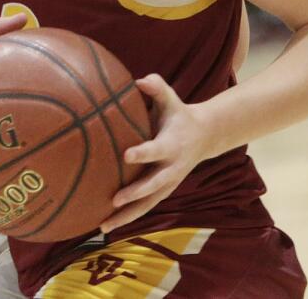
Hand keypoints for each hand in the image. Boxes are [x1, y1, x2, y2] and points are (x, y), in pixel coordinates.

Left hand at [100, 74, 214, 232]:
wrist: (204, 136)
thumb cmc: (177, 113)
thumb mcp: (171, 98)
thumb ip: (156, 87)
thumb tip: (138, 81)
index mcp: (172, 145)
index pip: (156, 150)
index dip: (143, 153)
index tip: (126, 155)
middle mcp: (171, 168)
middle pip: (153, 185)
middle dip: (135, 193)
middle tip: (115, 199)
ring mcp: (168, 183)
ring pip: (148, 204)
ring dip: (127, 216)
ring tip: (103, 226)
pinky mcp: (163, 192)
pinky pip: (145, 208)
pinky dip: (127, 218)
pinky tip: (106, 226)